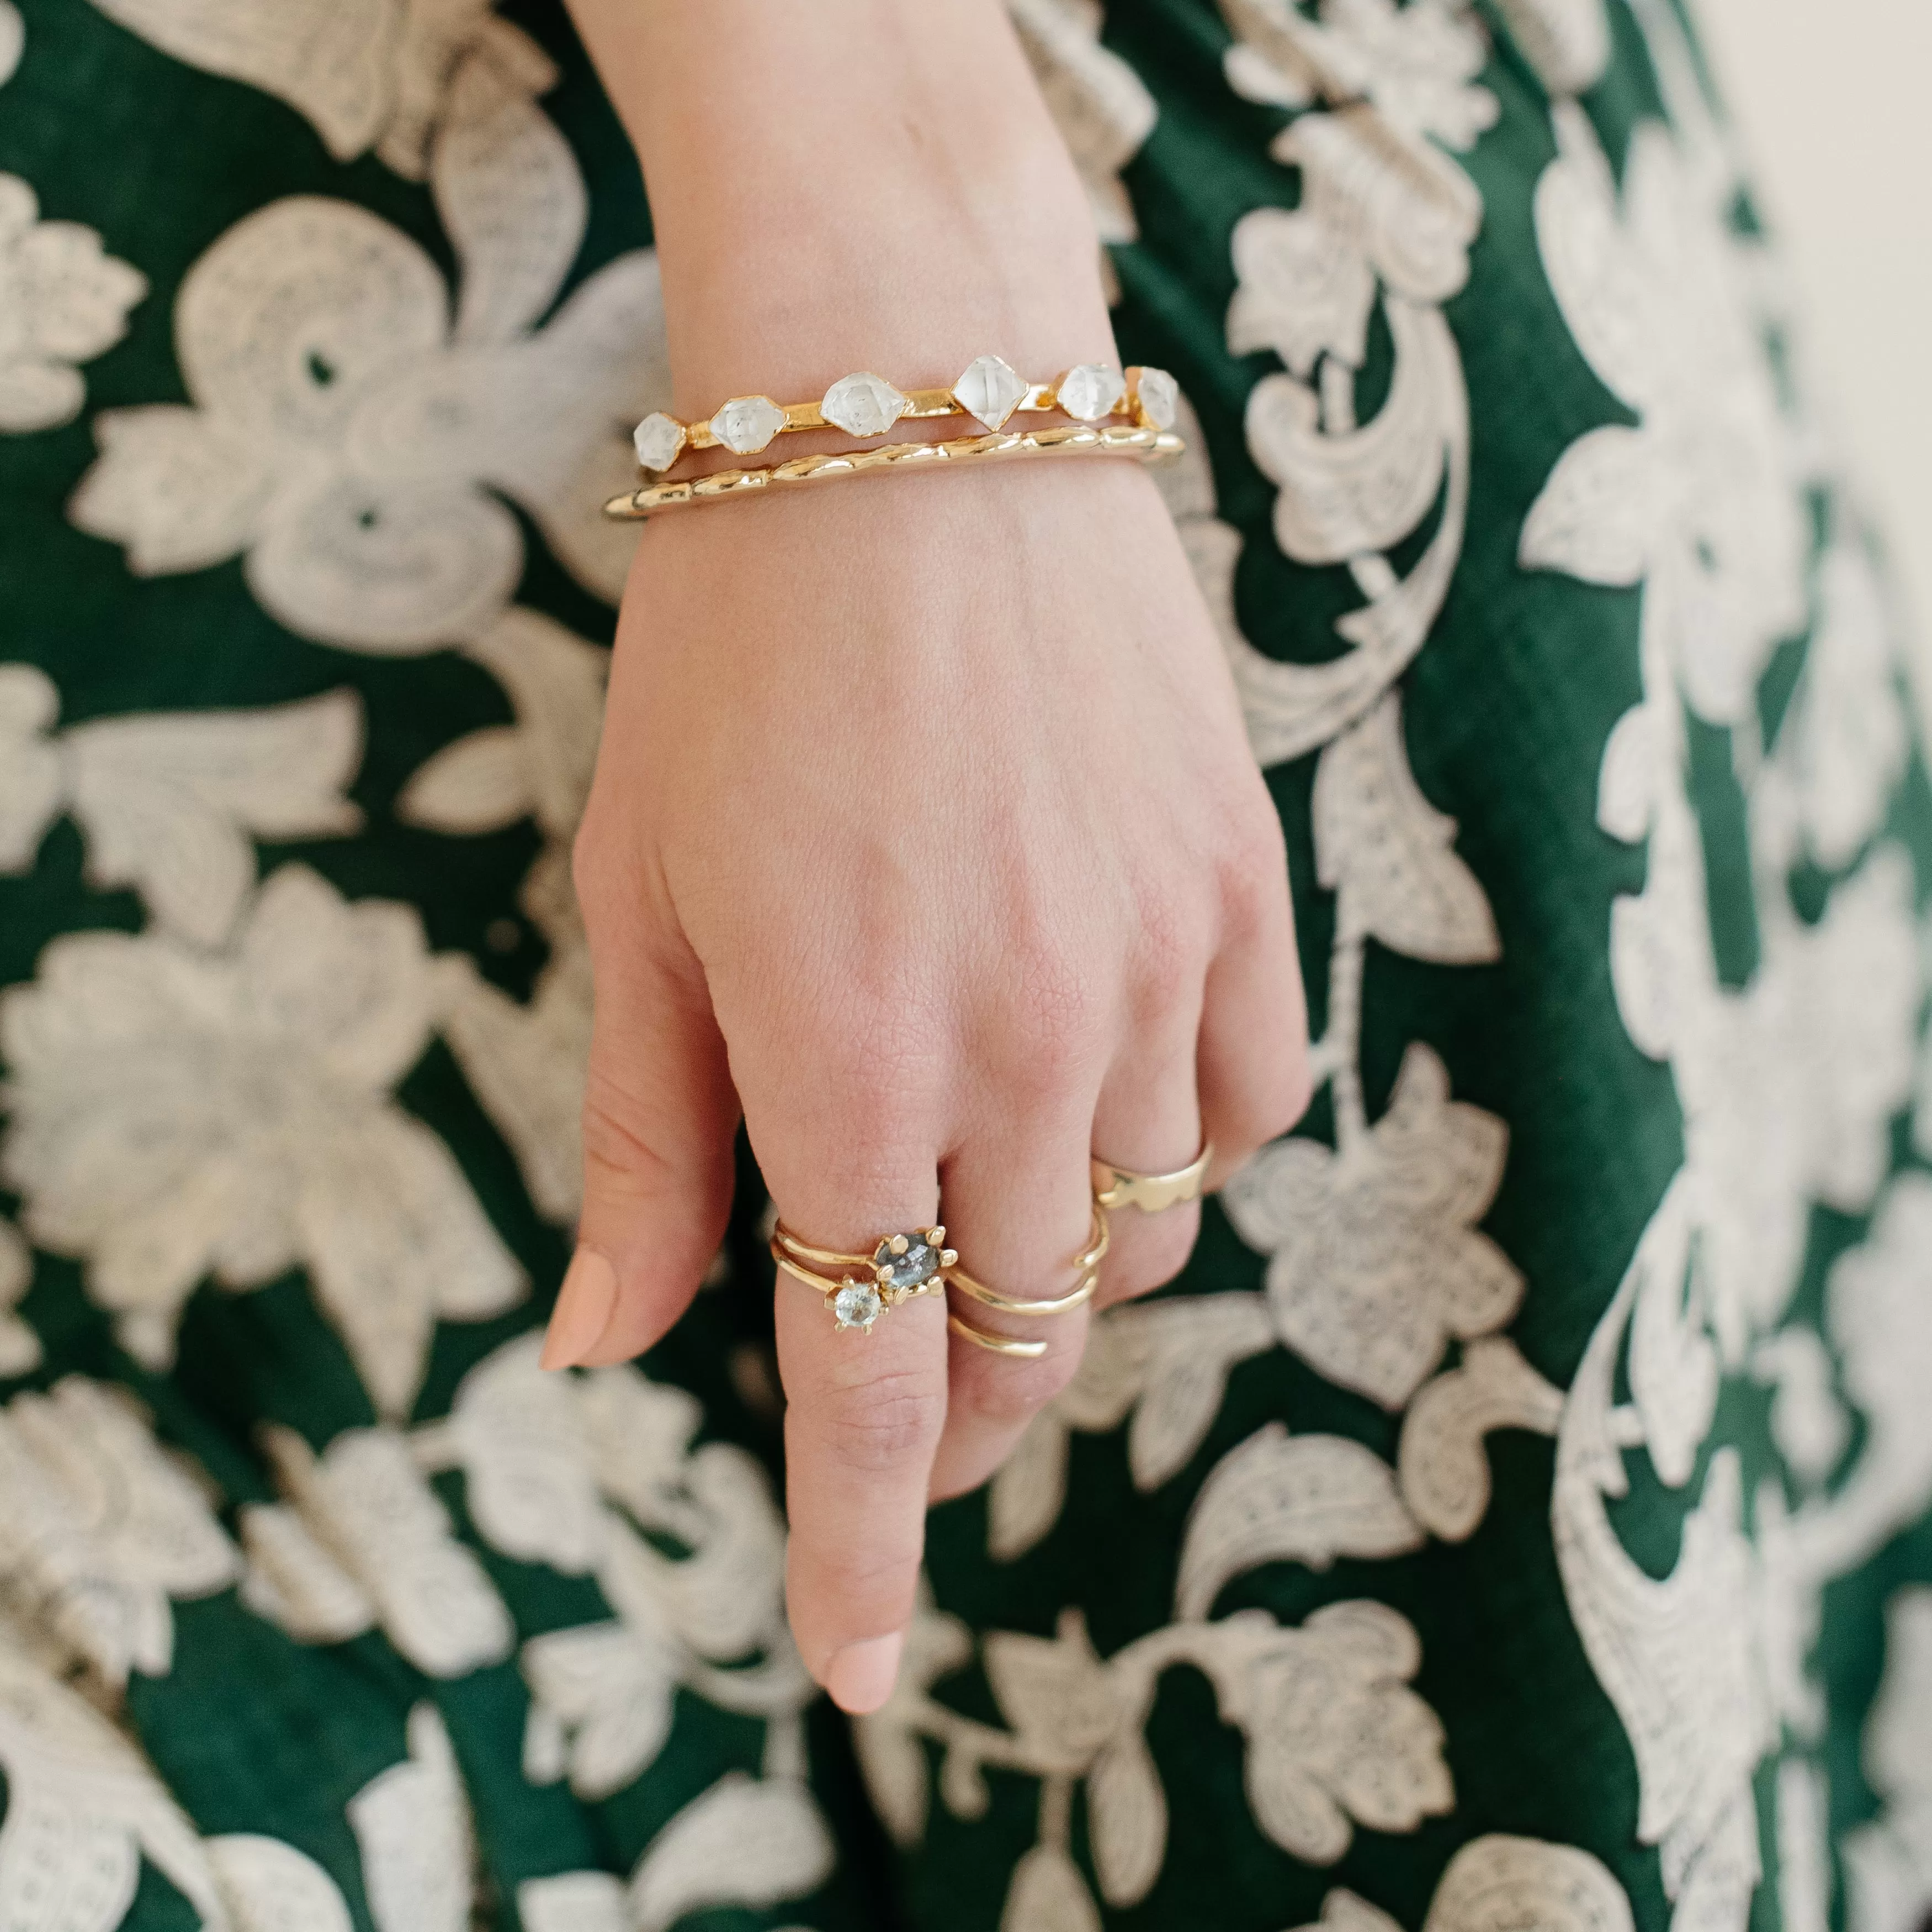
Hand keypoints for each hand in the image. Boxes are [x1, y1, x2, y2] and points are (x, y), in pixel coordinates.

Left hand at [543, 454, 1309, 1709]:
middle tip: (905, 1418)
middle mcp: (1024, 1045)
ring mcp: (1151, 969)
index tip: (855, 1662)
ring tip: (986, 1221)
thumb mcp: (639, 896)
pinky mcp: (1238, 888)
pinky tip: (1109, 1100)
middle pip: (1018, 1334)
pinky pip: (1242, 1103)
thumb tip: (604, 1342)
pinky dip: (1173, 1150)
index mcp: (846, 1063)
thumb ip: (647, 1137)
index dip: (860, 1548)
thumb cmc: (732, 650)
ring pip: (1133, 1234)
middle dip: (955, 1415)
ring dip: (1053, 1273)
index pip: (867, 1384)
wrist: (915, 413)